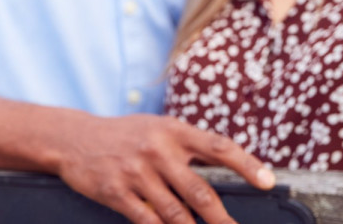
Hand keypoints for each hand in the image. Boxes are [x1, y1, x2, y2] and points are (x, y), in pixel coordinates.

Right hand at [54, 113, 274, 223]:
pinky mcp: (116, 192)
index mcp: (174, 130)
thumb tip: (229, 166)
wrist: (74, 138)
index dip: (247, 165)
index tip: (267, 182)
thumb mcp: (159, 128)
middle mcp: (158, 149)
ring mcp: (136, 172)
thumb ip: (190, 146)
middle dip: (222, 218)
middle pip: (199, 190)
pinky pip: (146, 221)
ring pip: (175, 213)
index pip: (219, 146)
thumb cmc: (127, 135)